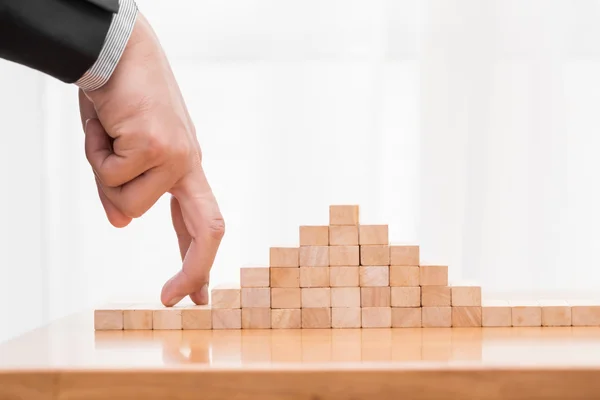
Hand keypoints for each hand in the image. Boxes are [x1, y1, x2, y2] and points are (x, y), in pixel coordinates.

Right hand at [78, 13, 223, 306]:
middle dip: (195, 270)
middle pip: (209, 228)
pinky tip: (107, 125)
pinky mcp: (157, 144)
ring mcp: (177, 155)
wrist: (118, 51)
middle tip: (171, 302)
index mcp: (184, 169)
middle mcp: (188, 164)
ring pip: (132, 204)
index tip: (198, 297)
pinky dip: (96, 154)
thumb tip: (122, 222)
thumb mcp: (119, 153)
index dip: (199, 261)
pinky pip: (113, 175)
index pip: (200, 221)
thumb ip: (122, 190)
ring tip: (108, 138)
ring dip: (105, 177)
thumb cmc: (119, 102)